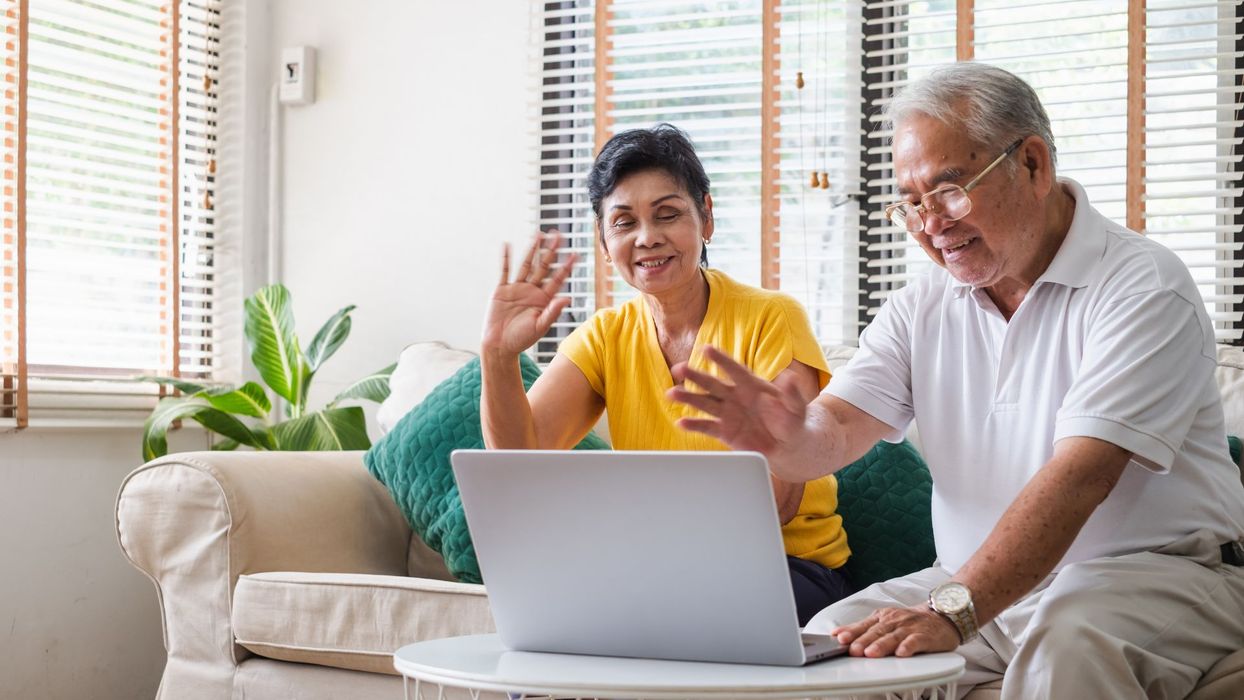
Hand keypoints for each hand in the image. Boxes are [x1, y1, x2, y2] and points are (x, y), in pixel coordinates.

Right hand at [483, 231, 578, 355]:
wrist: (500, 346)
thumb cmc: (521, 340)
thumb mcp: (540, 327)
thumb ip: (552, 312)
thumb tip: (567, 298)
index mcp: (543, 299)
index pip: (557, 279)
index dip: (566, 267)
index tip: (575, 254)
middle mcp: (532, 291)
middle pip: (543, 266)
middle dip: (551, 251)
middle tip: (559, 235)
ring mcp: (517, 288)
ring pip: (526, 264)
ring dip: (532, 249)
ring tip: (539, 234)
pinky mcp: (502, 290)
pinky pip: (505, 271)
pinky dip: (505, 258)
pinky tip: (507, 245)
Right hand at [665, 346, 808, 455]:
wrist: (787, 444)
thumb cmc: (791, 420)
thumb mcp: (797, 406)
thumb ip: (792, 393)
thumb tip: (791, 378)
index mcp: (751, 384)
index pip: (734, 369)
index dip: (721, 359)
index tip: (707, 349)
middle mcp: (734, 396)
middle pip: (712, 384)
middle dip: (696, 376)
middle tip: (680, 368)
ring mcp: (727, 413)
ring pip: (704, 403)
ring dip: (688, 397)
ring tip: (672, 393)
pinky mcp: (724, 431)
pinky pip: (707, 427)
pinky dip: (694, 425)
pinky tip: (681, 422)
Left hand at [831, 606, 960, 657]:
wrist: (942, 616)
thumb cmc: (910, 622)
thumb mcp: (885, 621)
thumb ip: (864, 629)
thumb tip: (838, 635)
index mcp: (883, 617)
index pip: (864, 625)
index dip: (851, 631)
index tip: (839, 638)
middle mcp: (894, 621)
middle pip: (876, 631)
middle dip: (862, 640)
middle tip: (851, 649)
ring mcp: (910, 628)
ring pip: (893, 637)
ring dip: (881, 645)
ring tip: (870, 653)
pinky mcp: (925, 636)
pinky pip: (915, 641)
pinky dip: (908, 647)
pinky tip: (901, 653)